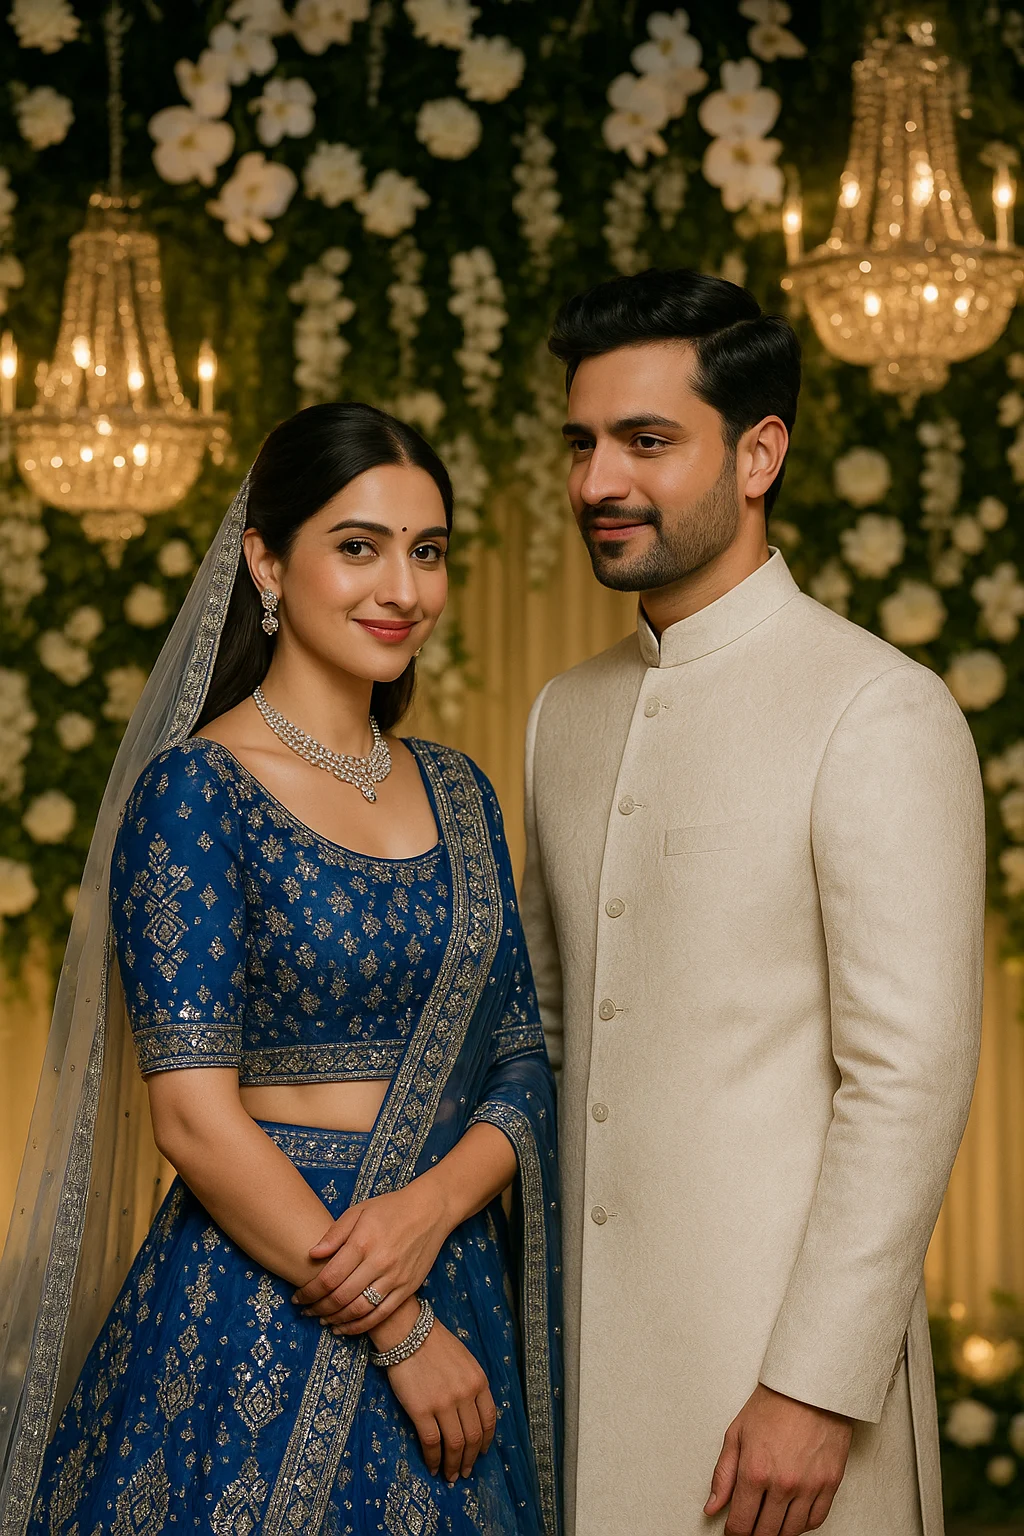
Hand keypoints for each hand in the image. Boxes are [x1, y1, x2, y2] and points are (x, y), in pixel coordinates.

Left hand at [291, 1180, 451, 1331]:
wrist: (430, 1211)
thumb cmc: (391, 1208)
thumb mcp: (359, 1210)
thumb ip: (335, 1234)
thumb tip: (312, 1254)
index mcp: (363, 1242)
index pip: (329, 1277)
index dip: (309, 1292)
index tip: (297, 1297)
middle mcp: (379, 1263)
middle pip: (341, 1297)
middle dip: (318, 1308)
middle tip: (306, 1311)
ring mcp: (395, 1278)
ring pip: (359, 1310)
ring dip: (336, 1320)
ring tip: (322, 1320)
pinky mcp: (407, 1289)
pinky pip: (380, 1315)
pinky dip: (359, 1326)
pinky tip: (344, 1328)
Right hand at [383, 1313, 496, 1482]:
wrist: (408, 1332)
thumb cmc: (434, 1343)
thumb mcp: (464, 1360)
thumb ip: (471, 1385)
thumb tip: (471, 1415)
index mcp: (478, 1381)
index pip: (489, 1420)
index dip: (485, 1442)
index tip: (480, 1454)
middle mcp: (465, 1394)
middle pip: (473, 1436)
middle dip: (469, 1459)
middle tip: (464, 1472)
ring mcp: (444, 1403)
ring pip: (455, 1444)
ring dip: (453, 1465)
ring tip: (450, 1475)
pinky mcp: (422, 1410)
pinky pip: (432, 1443)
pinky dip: (434, 1459)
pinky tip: (433, 1467)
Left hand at [704, 1384, 852, 1535]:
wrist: (810, 1386)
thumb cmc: (774, 1404)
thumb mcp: (737, 1433)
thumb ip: (723, 1475)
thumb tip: (713, 1507)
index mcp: (755, 1471)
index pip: (741, 1523)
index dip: (734, 1533)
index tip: (733, 1531)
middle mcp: (783, 1484)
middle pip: (766, 1533)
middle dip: (754, 1534)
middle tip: (750, 1527)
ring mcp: (809, 1486)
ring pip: (791, 1532)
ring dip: (778, 1533)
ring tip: (769, 1523)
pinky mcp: (830, 1483)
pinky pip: (816, 1520)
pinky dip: (802, 1525)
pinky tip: (792, 1517)